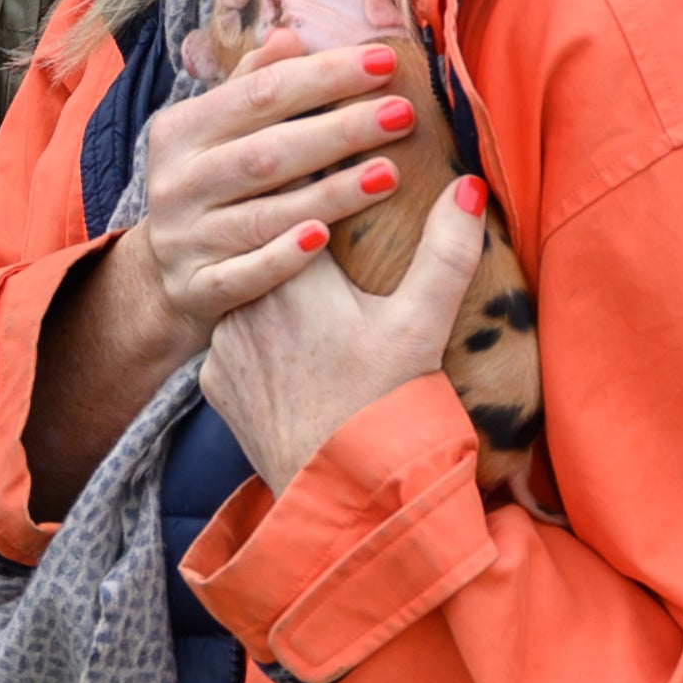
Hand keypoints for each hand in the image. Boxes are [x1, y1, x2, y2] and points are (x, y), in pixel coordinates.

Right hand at [24, 28, 417, 489]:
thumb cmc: (214, 186)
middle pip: (266, 152)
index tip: (385, 61)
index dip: (324, 76)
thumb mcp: (220, 132)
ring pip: (262, 213)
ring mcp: (184, 239)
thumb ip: (252, 86)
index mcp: (180, 130)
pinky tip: (324, 238)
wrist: (166, 276)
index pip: (260, 94)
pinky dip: (282, 257)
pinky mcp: (198, 289)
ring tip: (390, 174)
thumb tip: (289, 38)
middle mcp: (175, 183)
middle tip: (402, 114)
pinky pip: (244, 274)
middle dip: (339, 130)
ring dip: (329, 193)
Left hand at [196, 172, 491, 495]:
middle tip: (338, 252)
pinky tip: (291, 353)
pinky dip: (260, 342)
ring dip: (276, 294)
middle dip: (300, 243)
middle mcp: (245, 298)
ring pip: (250, 295)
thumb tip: (469, 186)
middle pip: (272, 250)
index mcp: (295, 271)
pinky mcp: (213, 379)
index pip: (305, 206)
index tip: (349, 192)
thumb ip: (447, 251)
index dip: (328, 196)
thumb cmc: (385, 408)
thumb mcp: (423, 325)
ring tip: (316, 307)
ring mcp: (221, 342)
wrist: (339, 496)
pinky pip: (235, 342)